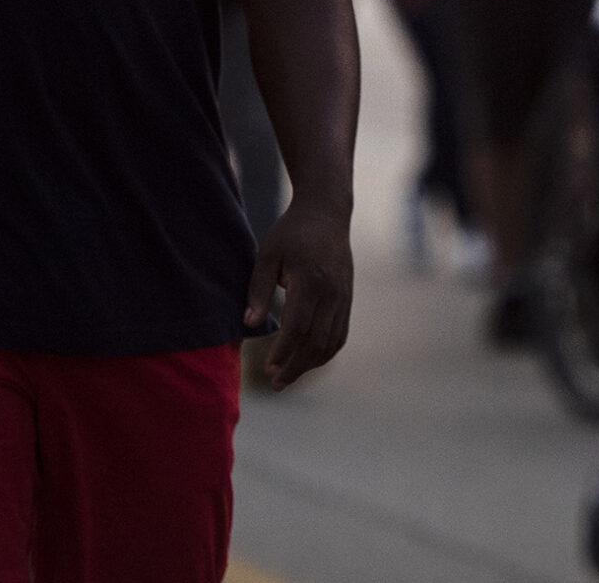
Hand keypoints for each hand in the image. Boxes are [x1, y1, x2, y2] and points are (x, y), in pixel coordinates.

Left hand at [244, 196, 353, 389]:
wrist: (326, 214)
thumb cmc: (291, 233)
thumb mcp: (268, 255)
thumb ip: (259, 290)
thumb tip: (250, 324)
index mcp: (311, 279)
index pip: (299, 326)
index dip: (284, 352)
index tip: (268, 368)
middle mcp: (332, 292)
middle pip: (316, 341)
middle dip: (295, 366)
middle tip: (275, 383)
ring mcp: (344, 297)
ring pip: (330, 342)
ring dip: (310, 364)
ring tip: (287, 377)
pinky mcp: (347, 299)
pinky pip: (339, 334)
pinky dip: (324, 353)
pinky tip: (307, 361)